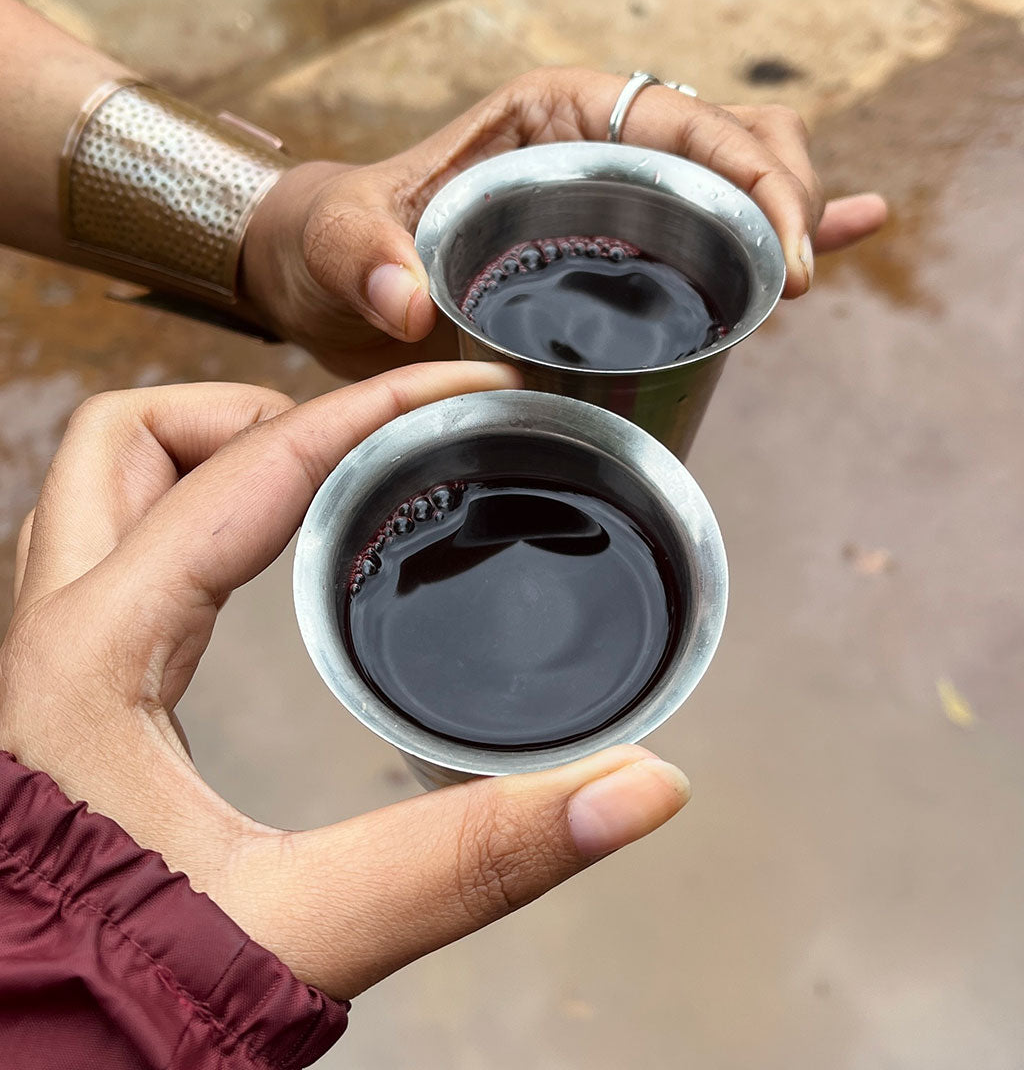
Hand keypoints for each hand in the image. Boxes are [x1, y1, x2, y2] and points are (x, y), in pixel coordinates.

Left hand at [0, 364, 689, 999]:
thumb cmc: (119, 1007)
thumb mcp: (313, 927)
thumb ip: (480, 859)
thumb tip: (636, 788)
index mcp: (94, 655)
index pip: (248, 471)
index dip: (373, 409)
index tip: (465, 388)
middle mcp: (53, 636)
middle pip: (127, 436)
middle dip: (253, 408)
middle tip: (366, 444)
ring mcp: (48, 660)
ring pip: (100, 486)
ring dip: (206, 455)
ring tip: (323, 480)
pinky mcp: (65, 694)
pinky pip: (112, 549)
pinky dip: (187, 515)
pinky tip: (263, 564)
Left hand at [240, 67, 886, 376]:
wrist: (329, 282)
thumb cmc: (335, 242)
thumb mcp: (336, 241)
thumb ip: (363, 257)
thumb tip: (412, 305)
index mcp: (555, 114)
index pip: (686, 119)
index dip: (752, 176)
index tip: (781, 253)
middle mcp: (601, 144)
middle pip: (736, 140)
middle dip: (785, 195)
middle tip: (787, 283)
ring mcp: (620, 197)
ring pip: (741, 180)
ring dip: (788, 217)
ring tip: (801, 280)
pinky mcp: (622, 251)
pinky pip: (719, 234)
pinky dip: (786, 233)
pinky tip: (857, 235)